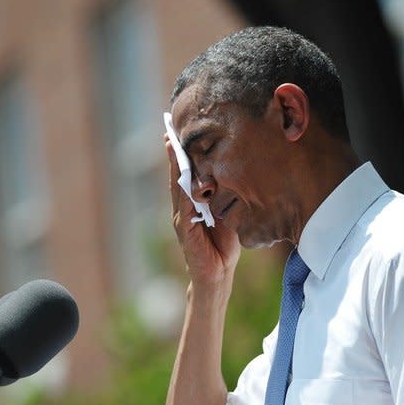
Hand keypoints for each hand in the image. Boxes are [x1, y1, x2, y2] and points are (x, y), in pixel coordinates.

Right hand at [166, 138, 239, 285]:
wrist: (219, 274)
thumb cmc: (224, 243)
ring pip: (177, 186)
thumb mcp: (228, 213)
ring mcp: (182, 218)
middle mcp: (183, 207)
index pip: (186, 174)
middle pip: (177, 175)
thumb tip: (233, 172)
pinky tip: (183, 176)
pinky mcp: (185, 229)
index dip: (182, 154)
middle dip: (174, 153)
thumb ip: (224, 196)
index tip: (179, 133)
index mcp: (193, 202)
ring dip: (174, 165)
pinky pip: (184, 205)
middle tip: (170, 131)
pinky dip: (183, 190)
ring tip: (171, 145)